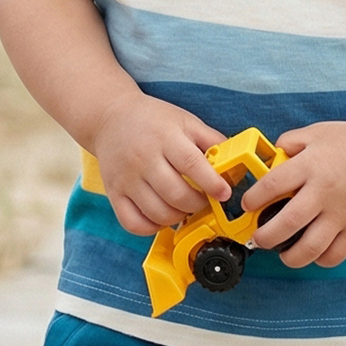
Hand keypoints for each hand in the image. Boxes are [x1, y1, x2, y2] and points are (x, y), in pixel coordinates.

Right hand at [89, 93, 229, 236]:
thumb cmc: (153, 120)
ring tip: (184, 208)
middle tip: (204, 200)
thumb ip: (211, 140)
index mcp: (165, 137)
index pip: (191, 164)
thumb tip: (235, 164)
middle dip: (197, 204)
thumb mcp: (185, 121)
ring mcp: (126, 179)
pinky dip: (152, 228)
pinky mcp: (114, 193)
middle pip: (175, 194)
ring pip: (157, 212)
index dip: (212, 183)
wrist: (110, 118)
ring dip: (178, 217)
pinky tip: (162, 217)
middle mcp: (143, 159)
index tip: (224, 193)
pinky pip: (133, 223)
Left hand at [242, 121, 345, 268]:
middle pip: (285, 224)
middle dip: (264, 237)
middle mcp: (324, 192)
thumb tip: (268, 158)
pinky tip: (313, 251)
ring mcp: (342, 213)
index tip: (248, 205)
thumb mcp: (317, 132)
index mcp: (311, 165)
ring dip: (289, 257)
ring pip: (310, 248)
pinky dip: (320, 259)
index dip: (253, 199)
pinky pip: (335, 255)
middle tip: (258, 237)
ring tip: (283, 252)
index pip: (271, 186)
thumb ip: (289, 143)